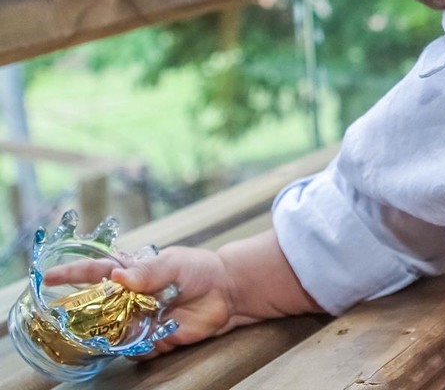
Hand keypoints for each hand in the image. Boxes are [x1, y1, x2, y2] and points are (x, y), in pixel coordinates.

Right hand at [43, 246, 240, 355]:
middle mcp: (128, 299)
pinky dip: (133, 346)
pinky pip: (132, 349)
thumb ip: (148, 271)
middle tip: (70, 316)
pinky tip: (146, 337)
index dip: (71, 274)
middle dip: (81, 313)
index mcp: (131, 273)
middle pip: (94, 308)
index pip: (95, 272)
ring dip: (105, 333)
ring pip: (108, 332)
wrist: (228, 294)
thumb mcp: (174, 263)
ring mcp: (137, 320)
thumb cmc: (200, 270)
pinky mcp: (151, 340)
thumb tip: (118, 275)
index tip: (49, 277)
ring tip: (112, 328)